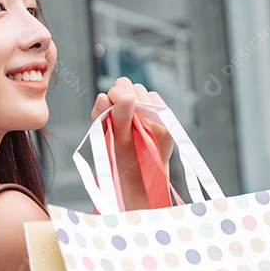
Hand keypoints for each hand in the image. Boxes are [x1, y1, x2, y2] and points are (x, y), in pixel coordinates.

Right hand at [90, 77, 173, 209]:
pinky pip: (154, 97)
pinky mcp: (170, 124)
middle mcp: (147, 128)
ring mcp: (162, 125)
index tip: (108, 101)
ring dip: (133, 99)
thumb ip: (99, 117)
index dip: (115, 94)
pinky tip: (141, 118)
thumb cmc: (118, 162)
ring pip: (141, 90)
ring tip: (130, 117)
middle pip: (130, 87)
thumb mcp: (102, 141)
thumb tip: (103, 96)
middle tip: (117, 112)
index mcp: (124, 135)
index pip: (125, 96)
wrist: (144, 183)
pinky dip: (146, 103)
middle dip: (120, 95)